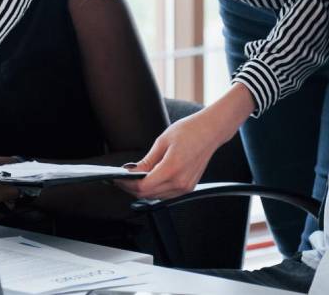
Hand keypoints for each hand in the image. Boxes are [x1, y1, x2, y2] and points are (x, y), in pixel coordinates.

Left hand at [117, 84, 253, 200]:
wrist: (211, 131)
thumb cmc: (189, 131)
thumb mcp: (162, 141)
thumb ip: (147, 161)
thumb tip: (132, 172)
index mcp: (172, 169)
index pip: (143, 187)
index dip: (127, 184)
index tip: (118, 178)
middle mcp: (180, 183)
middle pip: (148, 194)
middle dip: (132, 188)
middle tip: (121, 178)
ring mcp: (186, 187)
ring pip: (157, 196)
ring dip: (143, 190)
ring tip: (132, 178)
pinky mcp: (189, 187)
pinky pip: (167, 194)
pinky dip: (155, 189)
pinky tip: (148, 179)